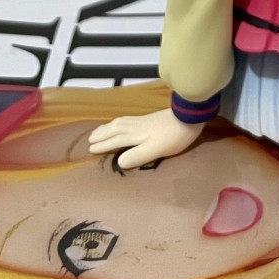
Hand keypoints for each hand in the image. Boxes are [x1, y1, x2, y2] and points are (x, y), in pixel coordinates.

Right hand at [88, 108, 203, 168]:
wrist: (188, 116)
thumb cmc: (173, 137)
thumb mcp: (156, 150)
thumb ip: (137, 156)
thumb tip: (118, 162)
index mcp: (136, 136)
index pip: (115, 140)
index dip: (104, 145)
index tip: (91, 149)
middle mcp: (135, 127)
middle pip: (115, 130)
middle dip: (102, 135)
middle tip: (90, 139)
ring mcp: (142, 121)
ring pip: (120, 123)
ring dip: (108, 127)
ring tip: (100, 130)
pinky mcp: (149, 118)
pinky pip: (127, 119)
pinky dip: (118, 121)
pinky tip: (121, 122)